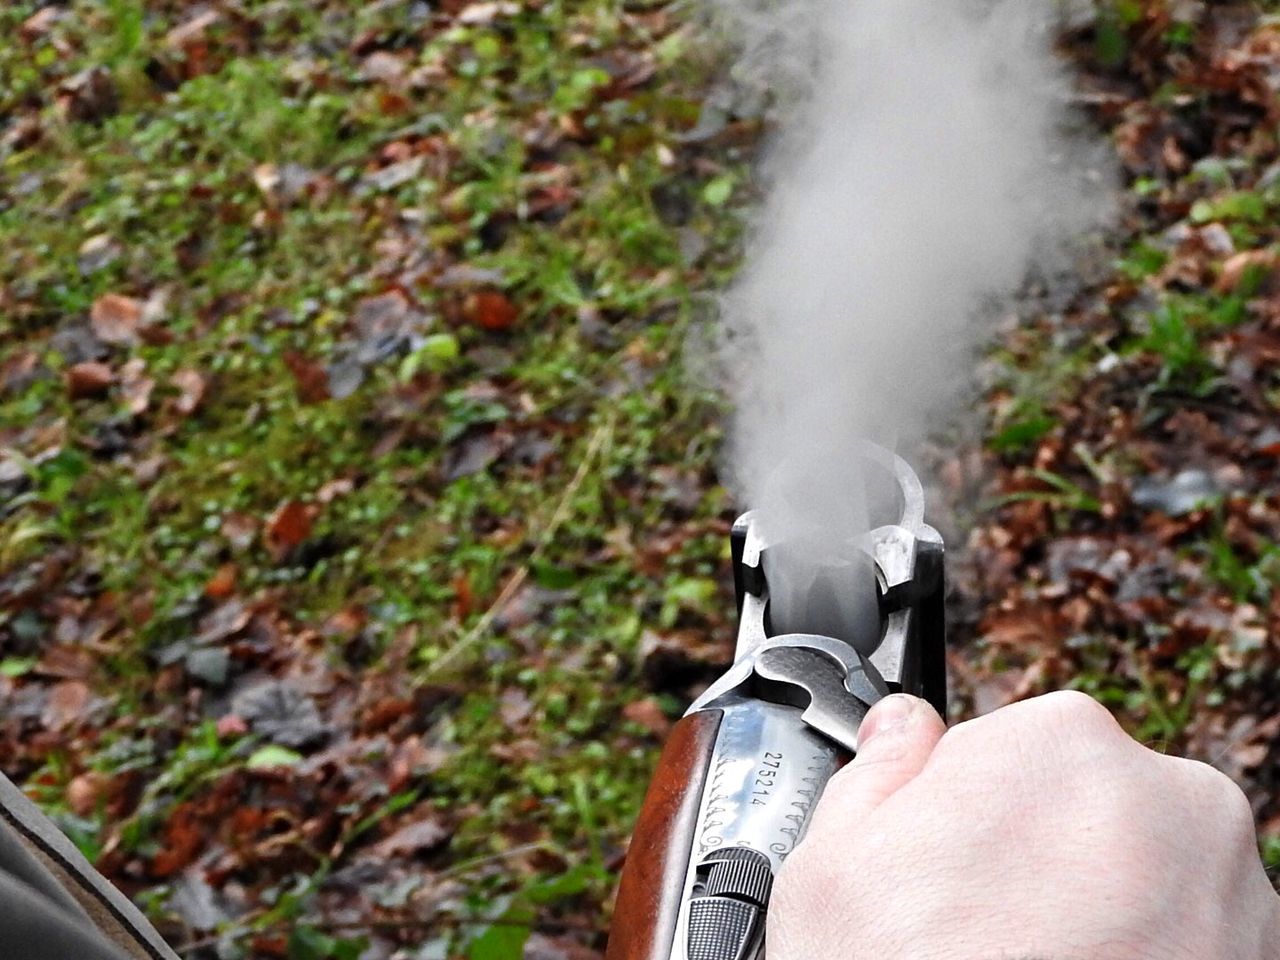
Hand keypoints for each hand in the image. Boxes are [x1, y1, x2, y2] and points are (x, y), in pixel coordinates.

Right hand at [770, 690, 1279, 959]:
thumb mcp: (832, 864)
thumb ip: (880, 765)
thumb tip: (902, 724)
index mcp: (1063, 743)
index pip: (1011, 746)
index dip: (967, 809)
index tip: (948, 863)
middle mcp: (1171, 803)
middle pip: (1086, 805)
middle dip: (1039, 853)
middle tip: (978, 927)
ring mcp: (1233, 896)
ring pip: (1145, 873)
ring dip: (1100, 909)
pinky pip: (1189, 939)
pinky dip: (1144, 959)